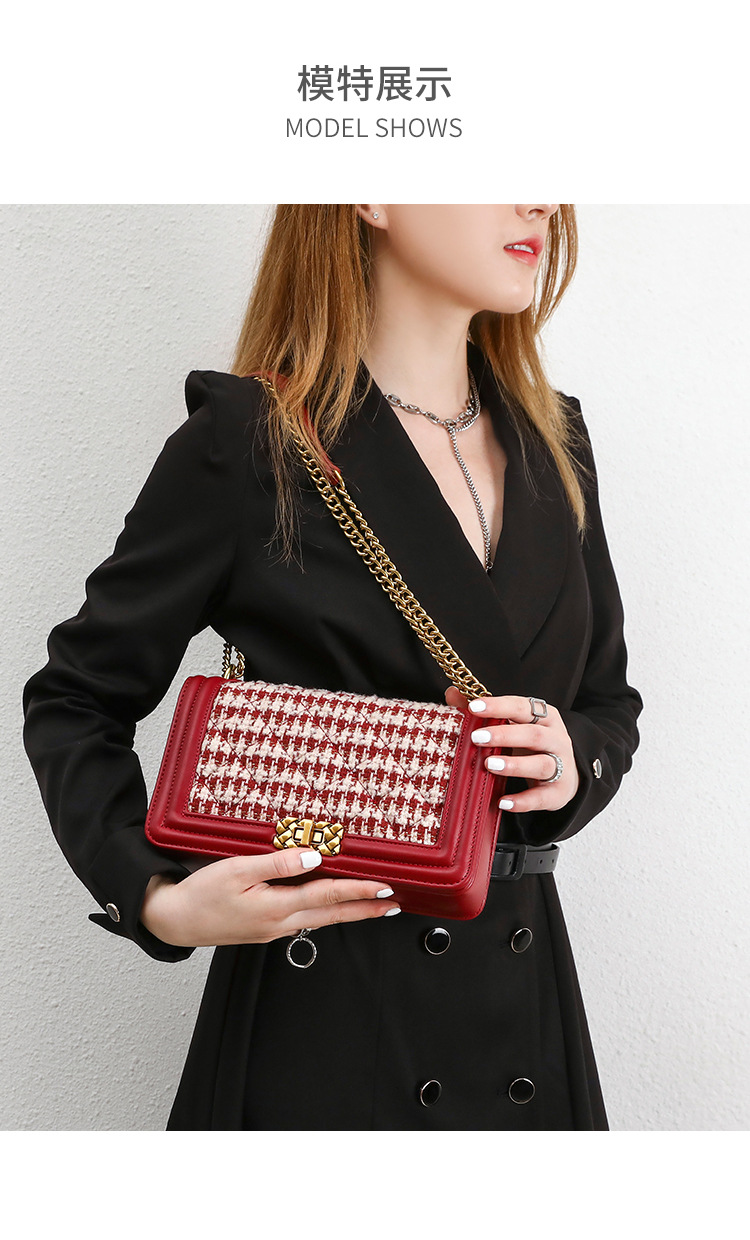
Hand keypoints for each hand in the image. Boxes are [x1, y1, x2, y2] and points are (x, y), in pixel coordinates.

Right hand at [139, 849, 399, 947]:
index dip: (359, 891)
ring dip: (349, 913)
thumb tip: (314, 857)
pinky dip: (325, 913)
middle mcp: (280, 923)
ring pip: (320, 920)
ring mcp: (273, 930)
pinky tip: (331, 908)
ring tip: (372, 907)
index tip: (384, 888)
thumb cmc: (201, 893)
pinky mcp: (265, 929)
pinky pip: (304, 920)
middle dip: (365, 910)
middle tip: (393, 905)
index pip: (328, 896)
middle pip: (332, 915)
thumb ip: (278, 862)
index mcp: (276, 907)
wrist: (174, 921)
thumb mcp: (237, 869)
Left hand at [445, 687, 579, 812]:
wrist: (566, 776)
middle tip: (477, 737)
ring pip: (541, 764)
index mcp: (545, 717)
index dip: (498, 706)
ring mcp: (561, 766)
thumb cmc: (532, 746)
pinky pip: (542, 797)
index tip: (473, 707)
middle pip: (533, 734)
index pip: (522, 707)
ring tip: (490, 765)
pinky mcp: (559, 792)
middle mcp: (557, 739)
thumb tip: (452, 694)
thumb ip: (484, 711)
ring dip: (515, 765)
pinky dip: (523, 801)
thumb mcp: (513, 726)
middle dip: (504, 735)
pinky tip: (503, 802)